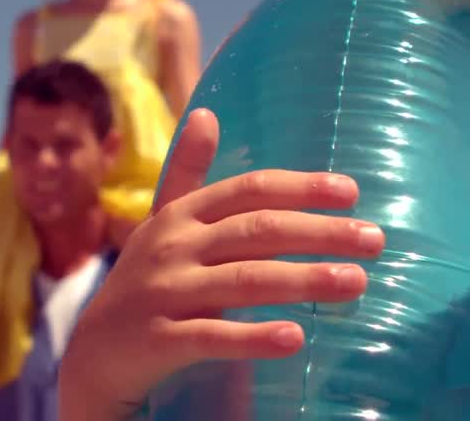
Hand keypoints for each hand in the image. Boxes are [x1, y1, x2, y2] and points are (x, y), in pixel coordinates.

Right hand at [59, 108, 385, 419]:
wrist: (94, 355)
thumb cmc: (146, 281)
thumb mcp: (163, 223)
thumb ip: (188, 173)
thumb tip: (206, 113)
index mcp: (181, 215)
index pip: (250, 191)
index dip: (301, 188)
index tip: (353, 193)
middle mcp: (174, 246)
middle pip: (258, 231)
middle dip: (321, 232)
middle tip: (376, 240)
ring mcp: (165, 293)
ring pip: (245, 281)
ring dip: (305, 280)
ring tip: (357, 282)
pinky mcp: (159, 340)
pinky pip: (213, 337)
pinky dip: (253, 337)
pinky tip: (295, 339)